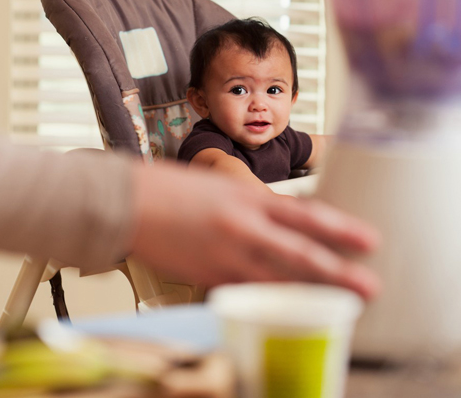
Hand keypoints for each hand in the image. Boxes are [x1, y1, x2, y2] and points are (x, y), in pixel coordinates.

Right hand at [129, 161, 380, 299]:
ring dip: (312, 293)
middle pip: (301, 252)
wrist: (129, 201)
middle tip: (368, 285)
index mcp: (247, 197)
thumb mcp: (219, 187)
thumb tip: (279, 222)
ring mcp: (226, 254)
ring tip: (338, 303)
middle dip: (339, 271)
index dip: (342, 227)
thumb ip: (251, 205)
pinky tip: (287, 309)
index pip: (305, 213)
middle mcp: (243, 226)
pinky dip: (270, 300)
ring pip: (279, 279)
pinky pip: (247, 291)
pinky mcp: (208, 275)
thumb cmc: (170, 189)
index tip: (368, 239)